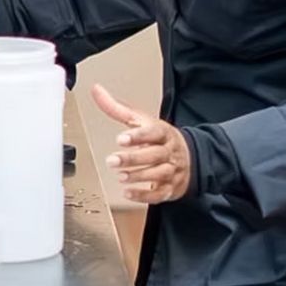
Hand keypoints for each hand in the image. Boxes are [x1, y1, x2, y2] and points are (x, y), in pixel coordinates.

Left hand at [92, 84, 192, 204]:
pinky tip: (128, 192)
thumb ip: (117, 108)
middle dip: (133, 159)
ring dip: (138, 176)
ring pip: (158, 174)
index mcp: (162, 132)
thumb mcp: (141, 120)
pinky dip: (143, 195)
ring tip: (120, 176)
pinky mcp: (169, 188)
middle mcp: (168, 151)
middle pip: (154, 155)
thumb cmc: (159, 137)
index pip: (153, 133)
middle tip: (112, 160)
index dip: (138, 136)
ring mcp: (171, 170)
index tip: (121, 138)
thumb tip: (96, 91)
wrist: (189, 157)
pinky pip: (159, 194)